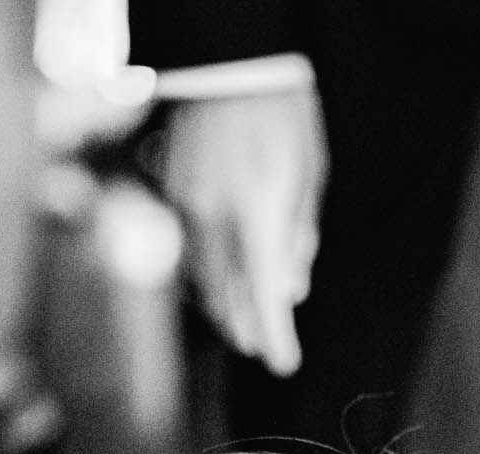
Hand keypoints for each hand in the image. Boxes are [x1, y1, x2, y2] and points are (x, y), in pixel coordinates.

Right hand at [157, 87, 325, 375]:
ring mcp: (185, 204)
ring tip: (243, 325)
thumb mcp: (309, 173)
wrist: (230, 63)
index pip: (262, 293)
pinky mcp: (171, 194)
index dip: (273, 336)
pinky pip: (190, 249)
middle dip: (247, 327)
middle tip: (264, 350)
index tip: (284, 364)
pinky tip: (220, 283)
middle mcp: (214, 214)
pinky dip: (208, 273)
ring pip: (203, 276)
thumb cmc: (283, 114)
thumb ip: (299, 235)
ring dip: (224, 306)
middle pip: (227, 294)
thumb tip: (291, 291)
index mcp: (256, 208)